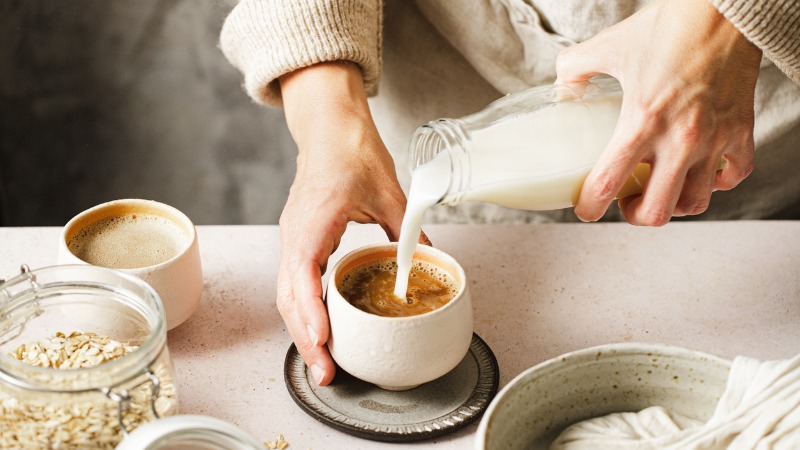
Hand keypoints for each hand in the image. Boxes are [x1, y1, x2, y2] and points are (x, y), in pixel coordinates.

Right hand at [278, 62, 428, 385]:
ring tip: (322, 363)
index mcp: (314, 221)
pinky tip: (320, 331)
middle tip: (326, 372)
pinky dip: (304, 312)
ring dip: (302, 331)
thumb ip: (408, 230)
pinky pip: (294, 284)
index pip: (302, 274)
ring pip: (287, 295)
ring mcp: (293, 239)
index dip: (311, 310)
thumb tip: (428, 263)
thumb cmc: (352, 151)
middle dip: (305, 338)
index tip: (324, 339)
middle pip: (289, 297)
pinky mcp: (298, 241)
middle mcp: (295, 235)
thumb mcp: (389, 191)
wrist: (329, 128)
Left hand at [556, 0, 761, 224]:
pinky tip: (701, 173)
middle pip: (655, 210)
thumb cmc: (669, 27)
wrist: (724, 10)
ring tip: (660, 190)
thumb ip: (574, 70)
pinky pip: (733, 176)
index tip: (586, 208)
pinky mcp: (741, 131)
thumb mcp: (608, 46)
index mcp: (642, 120)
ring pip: (695, 203)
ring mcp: (714, 139)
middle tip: (625, 202)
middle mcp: (680, 138)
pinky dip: (716, 183)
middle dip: (634, 215)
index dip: (589, 206)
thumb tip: (563, 92)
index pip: (608, 183)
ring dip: (673, 204)